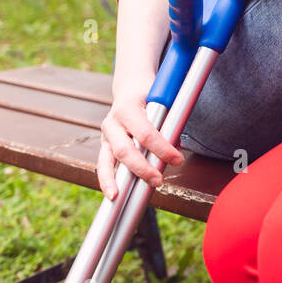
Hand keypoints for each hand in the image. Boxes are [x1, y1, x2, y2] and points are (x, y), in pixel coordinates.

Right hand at [97, 76, 185, 200]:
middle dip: (141, 168)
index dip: (162, 148)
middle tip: (158, 180)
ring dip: (114, 179)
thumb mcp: (163, 103)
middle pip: (125, 149)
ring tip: (117, 196)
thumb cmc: (151, 96)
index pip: (146, 133)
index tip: (178, 159)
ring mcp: (106, 134)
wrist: (131, 87)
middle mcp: (113, 122)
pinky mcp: (105, 144)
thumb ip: (169, 126)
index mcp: (128, 108)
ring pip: (107, 159)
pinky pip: (104, 164)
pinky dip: (107, 179)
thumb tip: (176, 152)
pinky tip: (112, 193)